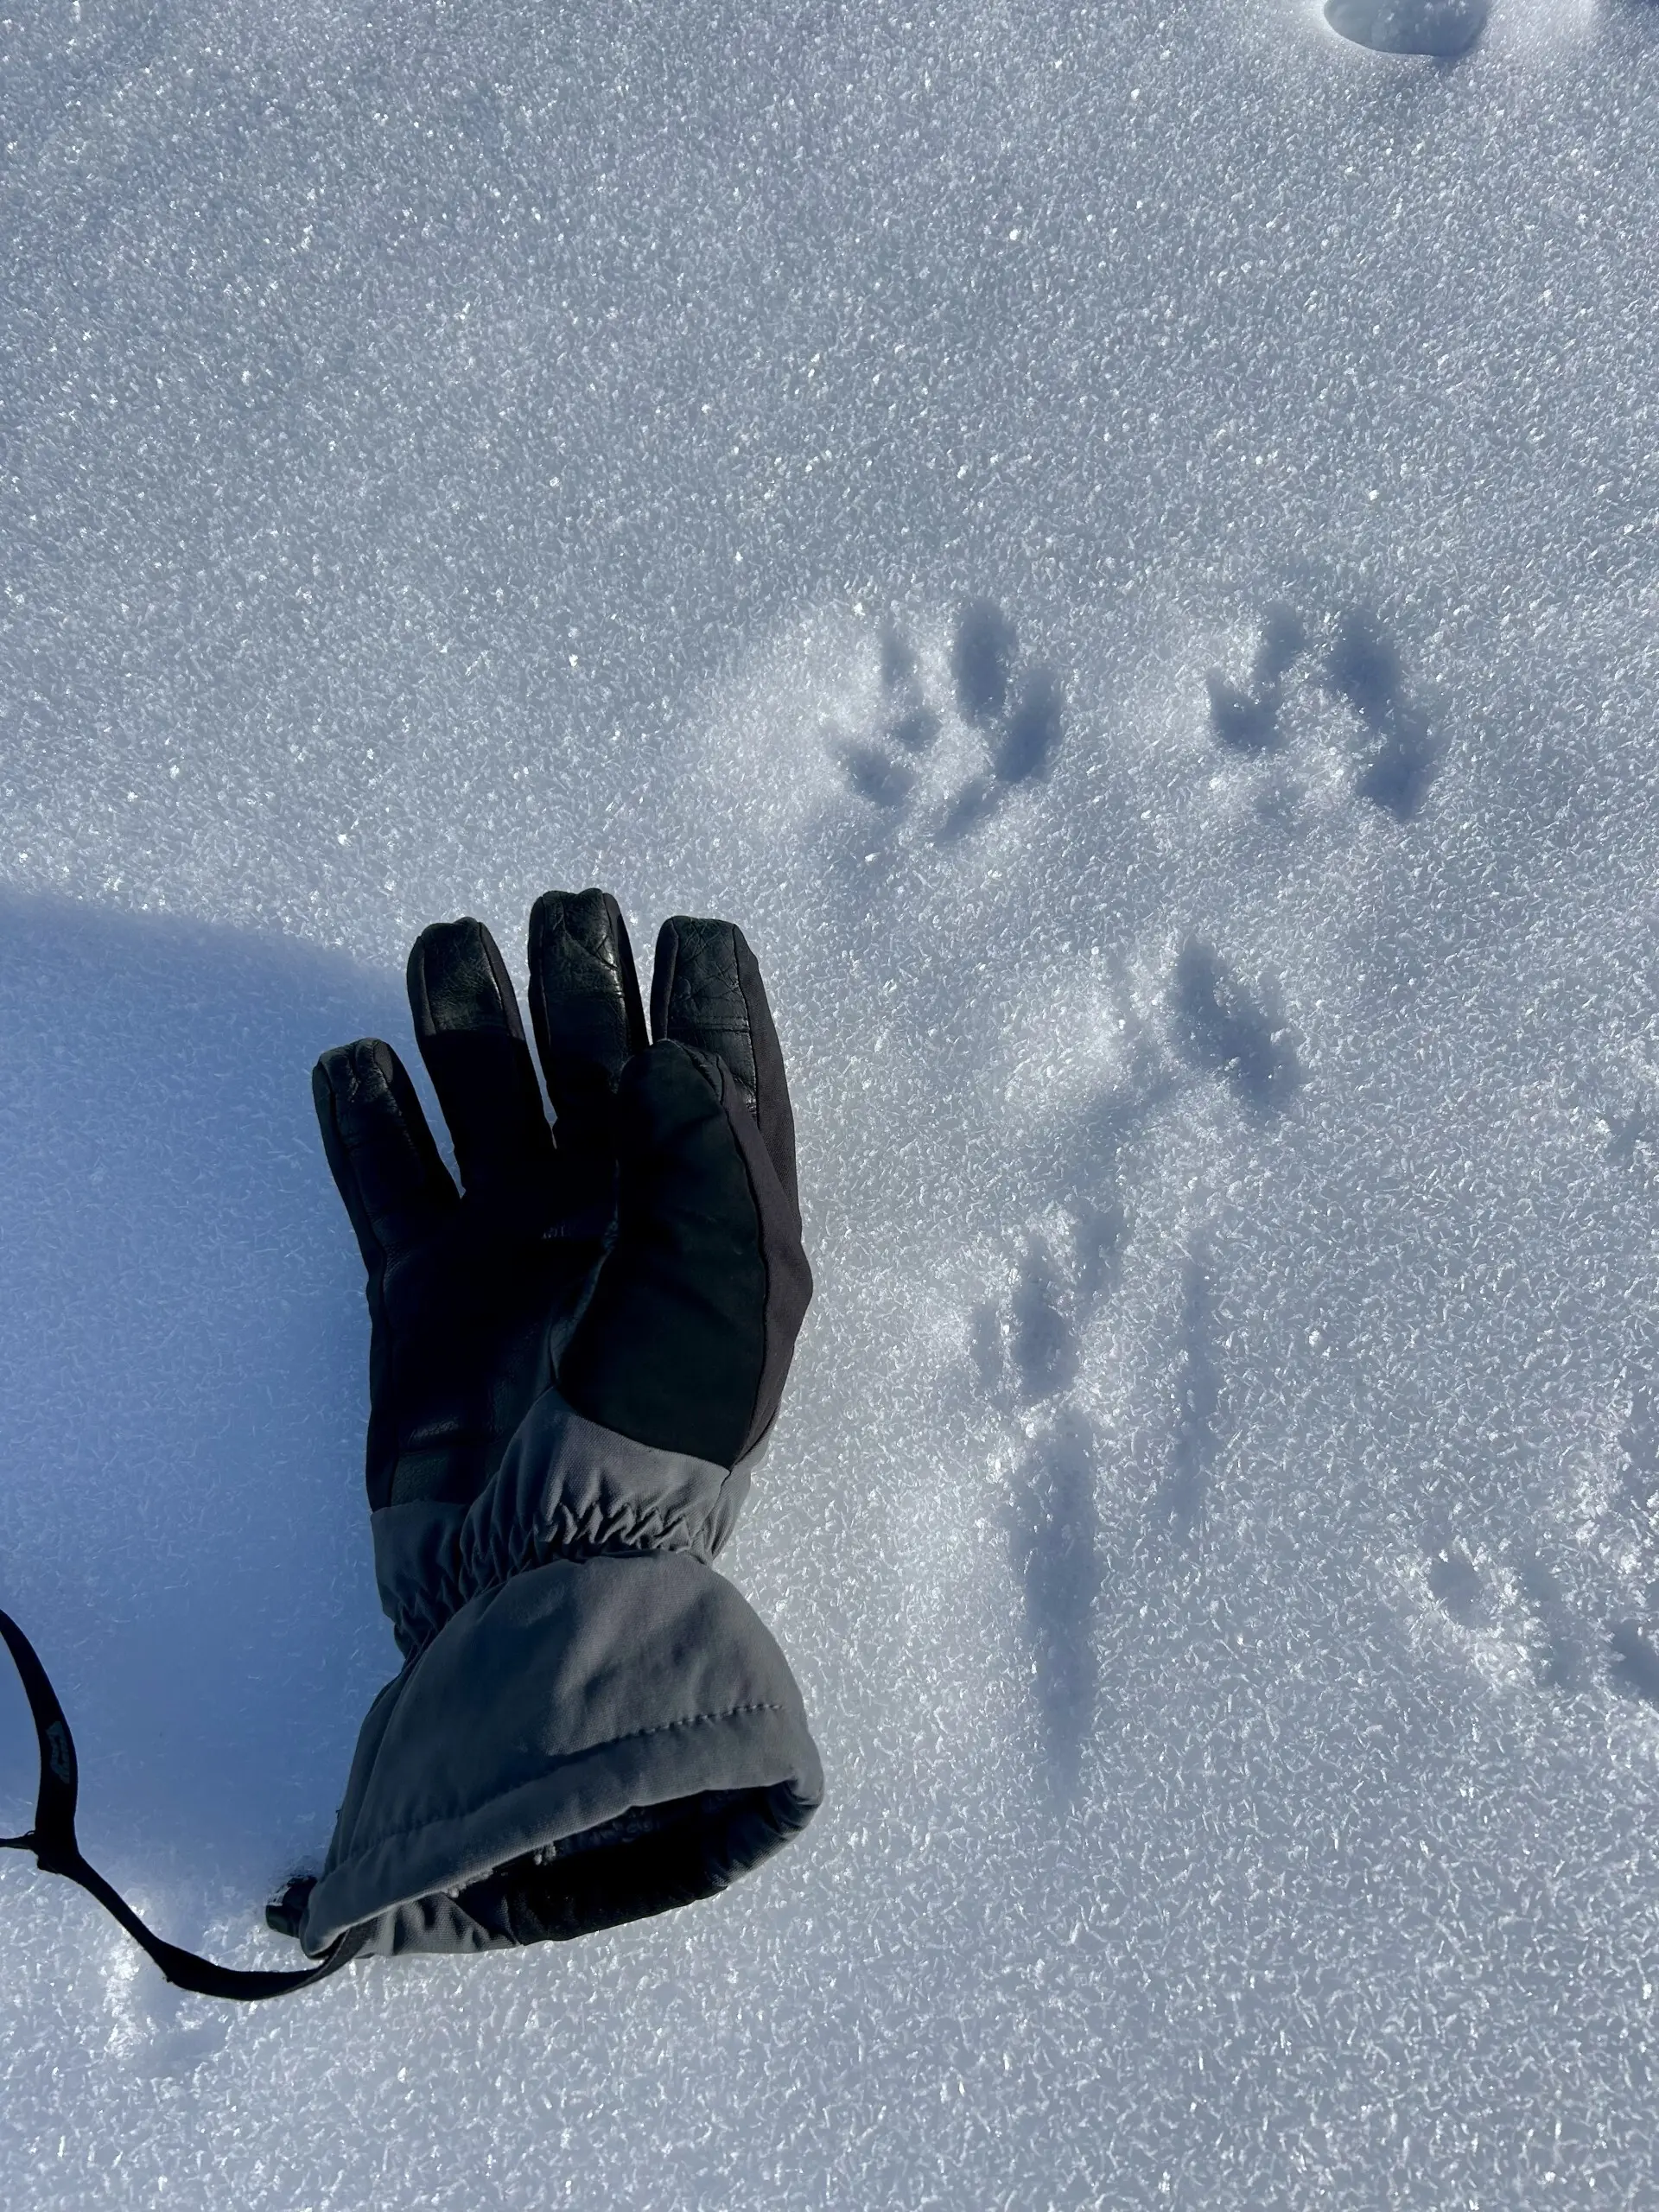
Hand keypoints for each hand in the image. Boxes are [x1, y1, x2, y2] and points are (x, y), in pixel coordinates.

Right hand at [312, 893, 809, 1512]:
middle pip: (593, 1064)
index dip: (711, 1002)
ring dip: (468, 1017)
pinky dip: (367, 1120)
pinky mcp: (420, 1288)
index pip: (722, 1081)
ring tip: (448, 948)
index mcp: (712, 1213)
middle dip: (580, 982)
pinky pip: (387, 1178)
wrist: (543, 1556)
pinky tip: (361, 1066)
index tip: (689, 931)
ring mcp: (513, 1245)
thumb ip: (702, 1147)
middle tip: (564, 917)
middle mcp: (615, 1212)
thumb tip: (670, 1051)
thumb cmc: (660, 1414)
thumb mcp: (720, 1276)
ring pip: (484, 1096)